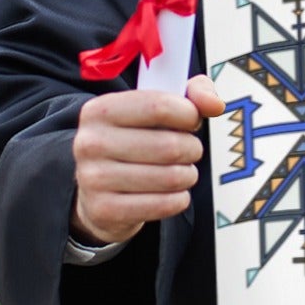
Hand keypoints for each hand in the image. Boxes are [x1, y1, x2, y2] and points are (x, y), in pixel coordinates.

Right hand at [70, 74, 225, 245]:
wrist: (98, 190)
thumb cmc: (134, 141)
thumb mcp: (157, 108)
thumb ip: (192, 95)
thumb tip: (214, 104)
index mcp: (100, 110)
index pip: (159, 106)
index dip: (188, 114)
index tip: (192, 120)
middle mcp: (90, 142)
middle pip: (169, 145)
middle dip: (191, 149)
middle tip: (188, 150)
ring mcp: (93, 178)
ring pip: (170, 177)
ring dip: (188, 175)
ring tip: (180, 171)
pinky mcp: (104, 209)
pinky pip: (163, 205)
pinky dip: (178, 199)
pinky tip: (171, 193)